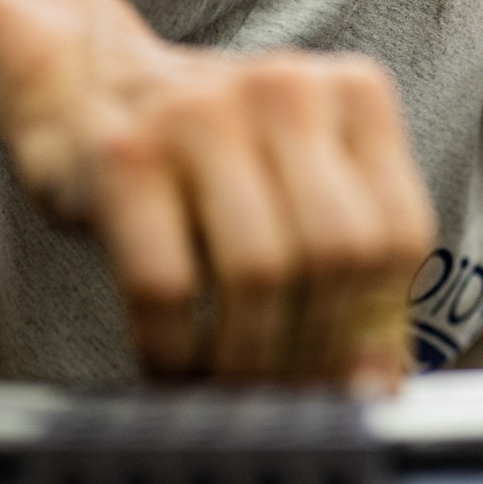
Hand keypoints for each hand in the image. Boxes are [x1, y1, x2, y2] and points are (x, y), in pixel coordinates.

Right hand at [2, 36, 437, 390]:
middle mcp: (284, 91)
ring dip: (248, 359)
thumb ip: (352, 263)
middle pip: (335, 255)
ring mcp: (200, 116)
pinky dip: (174, 350)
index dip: (380, 324)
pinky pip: (166, 285)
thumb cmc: (210, 156)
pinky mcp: (124, 156)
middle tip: (291, 397)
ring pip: (258, 272)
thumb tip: (376, 388)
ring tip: (234, 389)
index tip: (355, 382)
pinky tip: (173, 367)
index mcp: (351, 94)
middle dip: (316, 349)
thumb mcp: (300, 179)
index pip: (398, 234)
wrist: (84, 86)